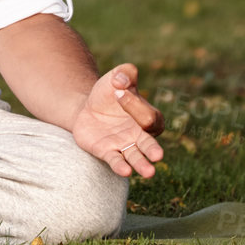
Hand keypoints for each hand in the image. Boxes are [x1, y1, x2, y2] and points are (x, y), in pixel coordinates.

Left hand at [70, 63, 164, 178]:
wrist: (87, 107)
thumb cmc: (109, 93)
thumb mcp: (116, 77)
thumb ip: (125, 72)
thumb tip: (120, 81)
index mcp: (146, 117)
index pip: (147, 116)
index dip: (134, 104)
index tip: (118, 91)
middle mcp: (139, 136)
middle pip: (149, 144)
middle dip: (153, 150)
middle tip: (158, 156)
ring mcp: (123, 145)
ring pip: (135, 158)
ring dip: (141, 165)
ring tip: (149, 172)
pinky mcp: (106, 152)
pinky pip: (115, 161)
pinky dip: (120, 166)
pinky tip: (125, 171)